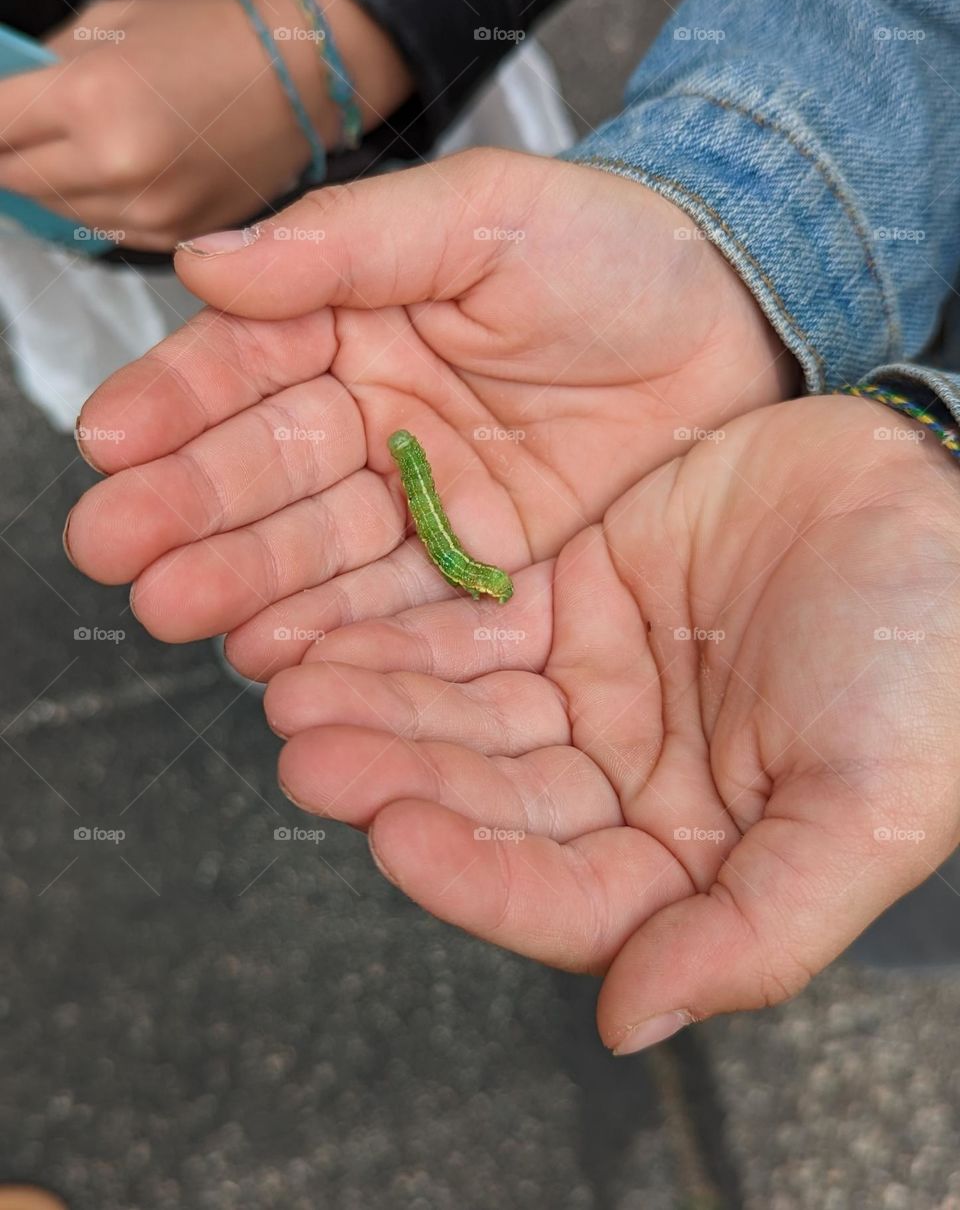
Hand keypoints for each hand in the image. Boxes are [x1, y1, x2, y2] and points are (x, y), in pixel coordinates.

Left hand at [0, 0, 410, 248]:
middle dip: (9, 154)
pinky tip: (116, 172)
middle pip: (15, 180)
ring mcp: (150, 211)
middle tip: (25, 133)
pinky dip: (97, 205)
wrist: (299, 81)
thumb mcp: (108, 26)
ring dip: (52, 183)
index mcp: (92, 99)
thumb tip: (5, 101)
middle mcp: (119, 167)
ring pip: (57, 213)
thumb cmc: (215, 41)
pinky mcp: (175, 238)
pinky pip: (106, 231)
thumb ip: (44, 67)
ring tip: (79, 147)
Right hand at [65, 149, 796, 671]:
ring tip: (182, 610)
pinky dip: (340, 629)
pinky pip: (401, 603)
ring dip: (246, 582)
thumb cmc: (609, 247)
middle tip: (118, 551)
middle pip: (265, 471)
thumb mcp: (480, 216)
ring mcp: (419, 500)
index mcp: (349, 323)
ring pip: (317, 548)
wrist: (732, 321)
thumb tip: (205, 260)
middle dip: (189, 510)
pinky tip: (278, 649)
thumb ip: (345, 243)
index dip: (174, 404)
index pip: (243, 366)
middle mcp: (369, 420)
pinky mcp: (480, 565)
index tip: (108, 444)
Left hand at [262, 395, 959, 1048]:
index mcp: (697, 859)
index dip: (477, 874)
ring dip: (381, 705)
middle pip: (491, 799)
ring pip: (466, 714)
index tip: (396, 836)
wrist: (937, 498)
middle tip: (310, 752)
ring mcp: (594, 692)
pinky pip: (473, 622)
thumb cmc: (932, 657)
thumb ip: (760, 930)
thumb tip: (630, 1022)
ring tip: (295, 689)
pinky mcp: (572, 602)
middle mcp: (630, 784)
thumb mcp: (871, 808)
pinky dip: (405, 629)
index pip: (563, 894)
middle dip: (398, 777)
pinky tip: (335, 631)